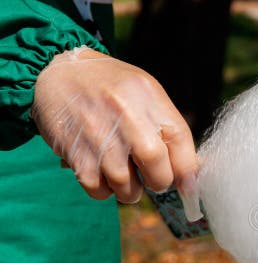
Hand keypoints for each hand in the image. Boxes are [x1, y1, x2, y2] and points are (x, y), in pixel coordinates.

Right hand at [32, 46, 201, 220]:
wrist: (61, 71)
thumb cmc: (114, 89)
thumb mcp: (148, 95)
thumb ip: (170, 130)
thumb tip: (190, 177)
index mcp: (152, 101)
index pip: (182, 147)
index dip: (188, 175)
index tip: (189, 189)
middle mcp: (129, 119)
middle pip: (159, 175)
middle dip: (158, 183)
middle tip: (150, 176)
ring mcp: (102, 139)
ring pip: (128, 189)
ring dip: (130, 190)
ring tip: (124, 172)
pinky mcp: (77, 154)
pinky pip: (99, 190)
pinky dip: (104, 189)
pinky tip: (102, 172)